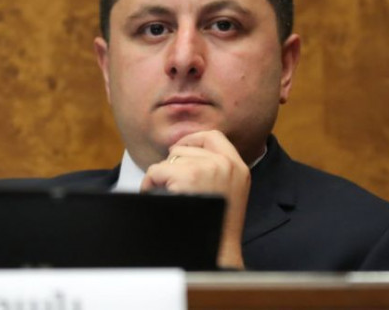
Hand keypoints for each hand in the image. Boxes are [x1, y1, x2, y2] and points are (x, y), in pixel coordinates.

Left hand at [142, 130, 249, 268]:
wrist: (219, 251)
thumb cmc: (217, 227)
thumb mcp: (229, 191)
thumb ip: (217, 171)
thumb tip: (186, 151)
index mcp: (238, 167)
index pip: (214, 137)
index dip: (192, 139)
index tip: (179, 149)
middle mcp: (225, 164)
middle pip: (187, 147)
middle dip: (172, 163)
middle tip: (169, 182)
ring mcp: (208, 169)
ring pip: (170, 158)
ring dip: (162, 174)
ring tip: (166, 192)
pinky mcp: (189, 177)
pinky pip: (157, 170)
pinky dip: (150, 182)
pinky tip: (155, 195)